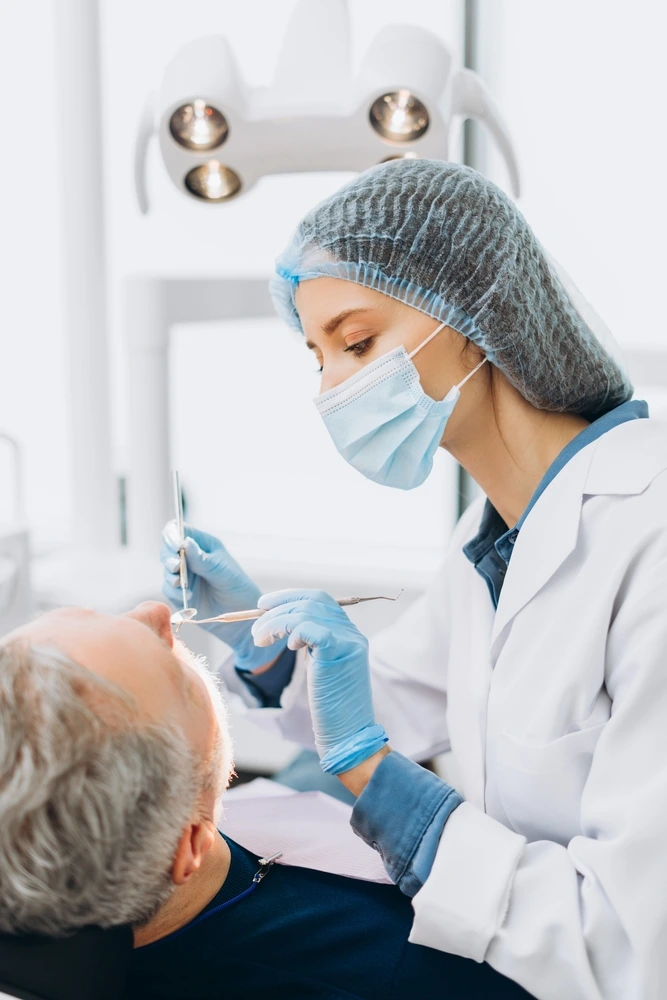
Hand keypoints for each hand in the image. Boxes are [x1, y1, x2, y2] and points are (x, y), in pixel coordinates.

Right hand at [161, 521, 285, 671]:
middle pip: (168, 549)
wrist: (238, 616)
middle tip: (176, 566)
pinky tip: (188, 597)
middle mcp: (190, 556)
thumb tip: (185, 542)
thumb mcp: (222, 571)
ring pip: (166, 569)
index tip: (175, 546)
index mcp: (203, 544)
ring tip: (181, 583)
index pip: (180, 530)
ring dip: (170, 575)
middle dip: (168, 557)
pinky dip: (174, 592)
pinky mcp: (179, 592)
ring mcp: (184, 574)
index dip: (172, 535)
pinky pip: (168, 588)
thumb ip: (203, 559)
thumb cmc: (236, 587)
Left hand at [252, 589, 387, 773]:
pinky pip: (311, 627)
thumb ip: (309, 644)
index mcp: (347, 633)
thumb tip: (279, 624)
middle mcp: (351, 632)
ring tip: (260, 640)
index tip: (263, 604)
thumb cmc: (331, 709)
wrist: (349, 736)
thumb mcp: (320, 669)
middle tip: (255, 627)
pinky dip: (292, 631)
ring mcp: (348, 640)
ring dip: (275, 622)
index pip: (318, 599)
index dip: (288, 597)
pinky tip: (287, 648)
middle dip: (277, 607)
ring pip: (306, 612)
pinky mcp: (340, 652)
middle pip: (311, 601)